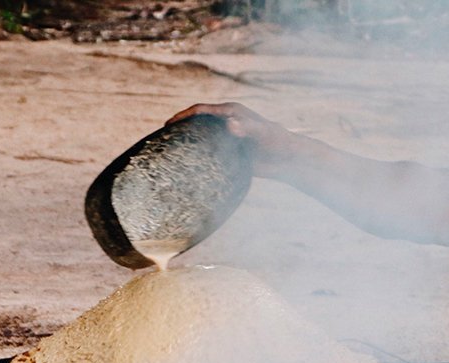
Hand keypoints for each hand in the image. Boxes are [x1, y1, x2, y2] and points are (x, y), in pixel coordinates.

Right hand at [166, 103, 292, 174]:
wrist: (288, 159)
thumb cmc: (278, 143)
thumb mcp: (263, 134)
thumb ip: (248, 129)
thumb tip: (230, 125)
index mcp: (231, 113)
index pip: (201, 111)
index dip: (183, 116)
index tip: (168, 123)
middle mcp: (226, 122)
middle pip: (197, 122)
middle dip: (179, 127)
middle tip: (160, 137)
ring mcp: (227, 137)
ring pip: (201, 137)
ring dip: (186, 141)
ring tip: (168, 151)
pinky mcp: (230, 152)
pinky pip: (209, 152)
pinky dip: (198, 155)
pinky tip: (187, 166)